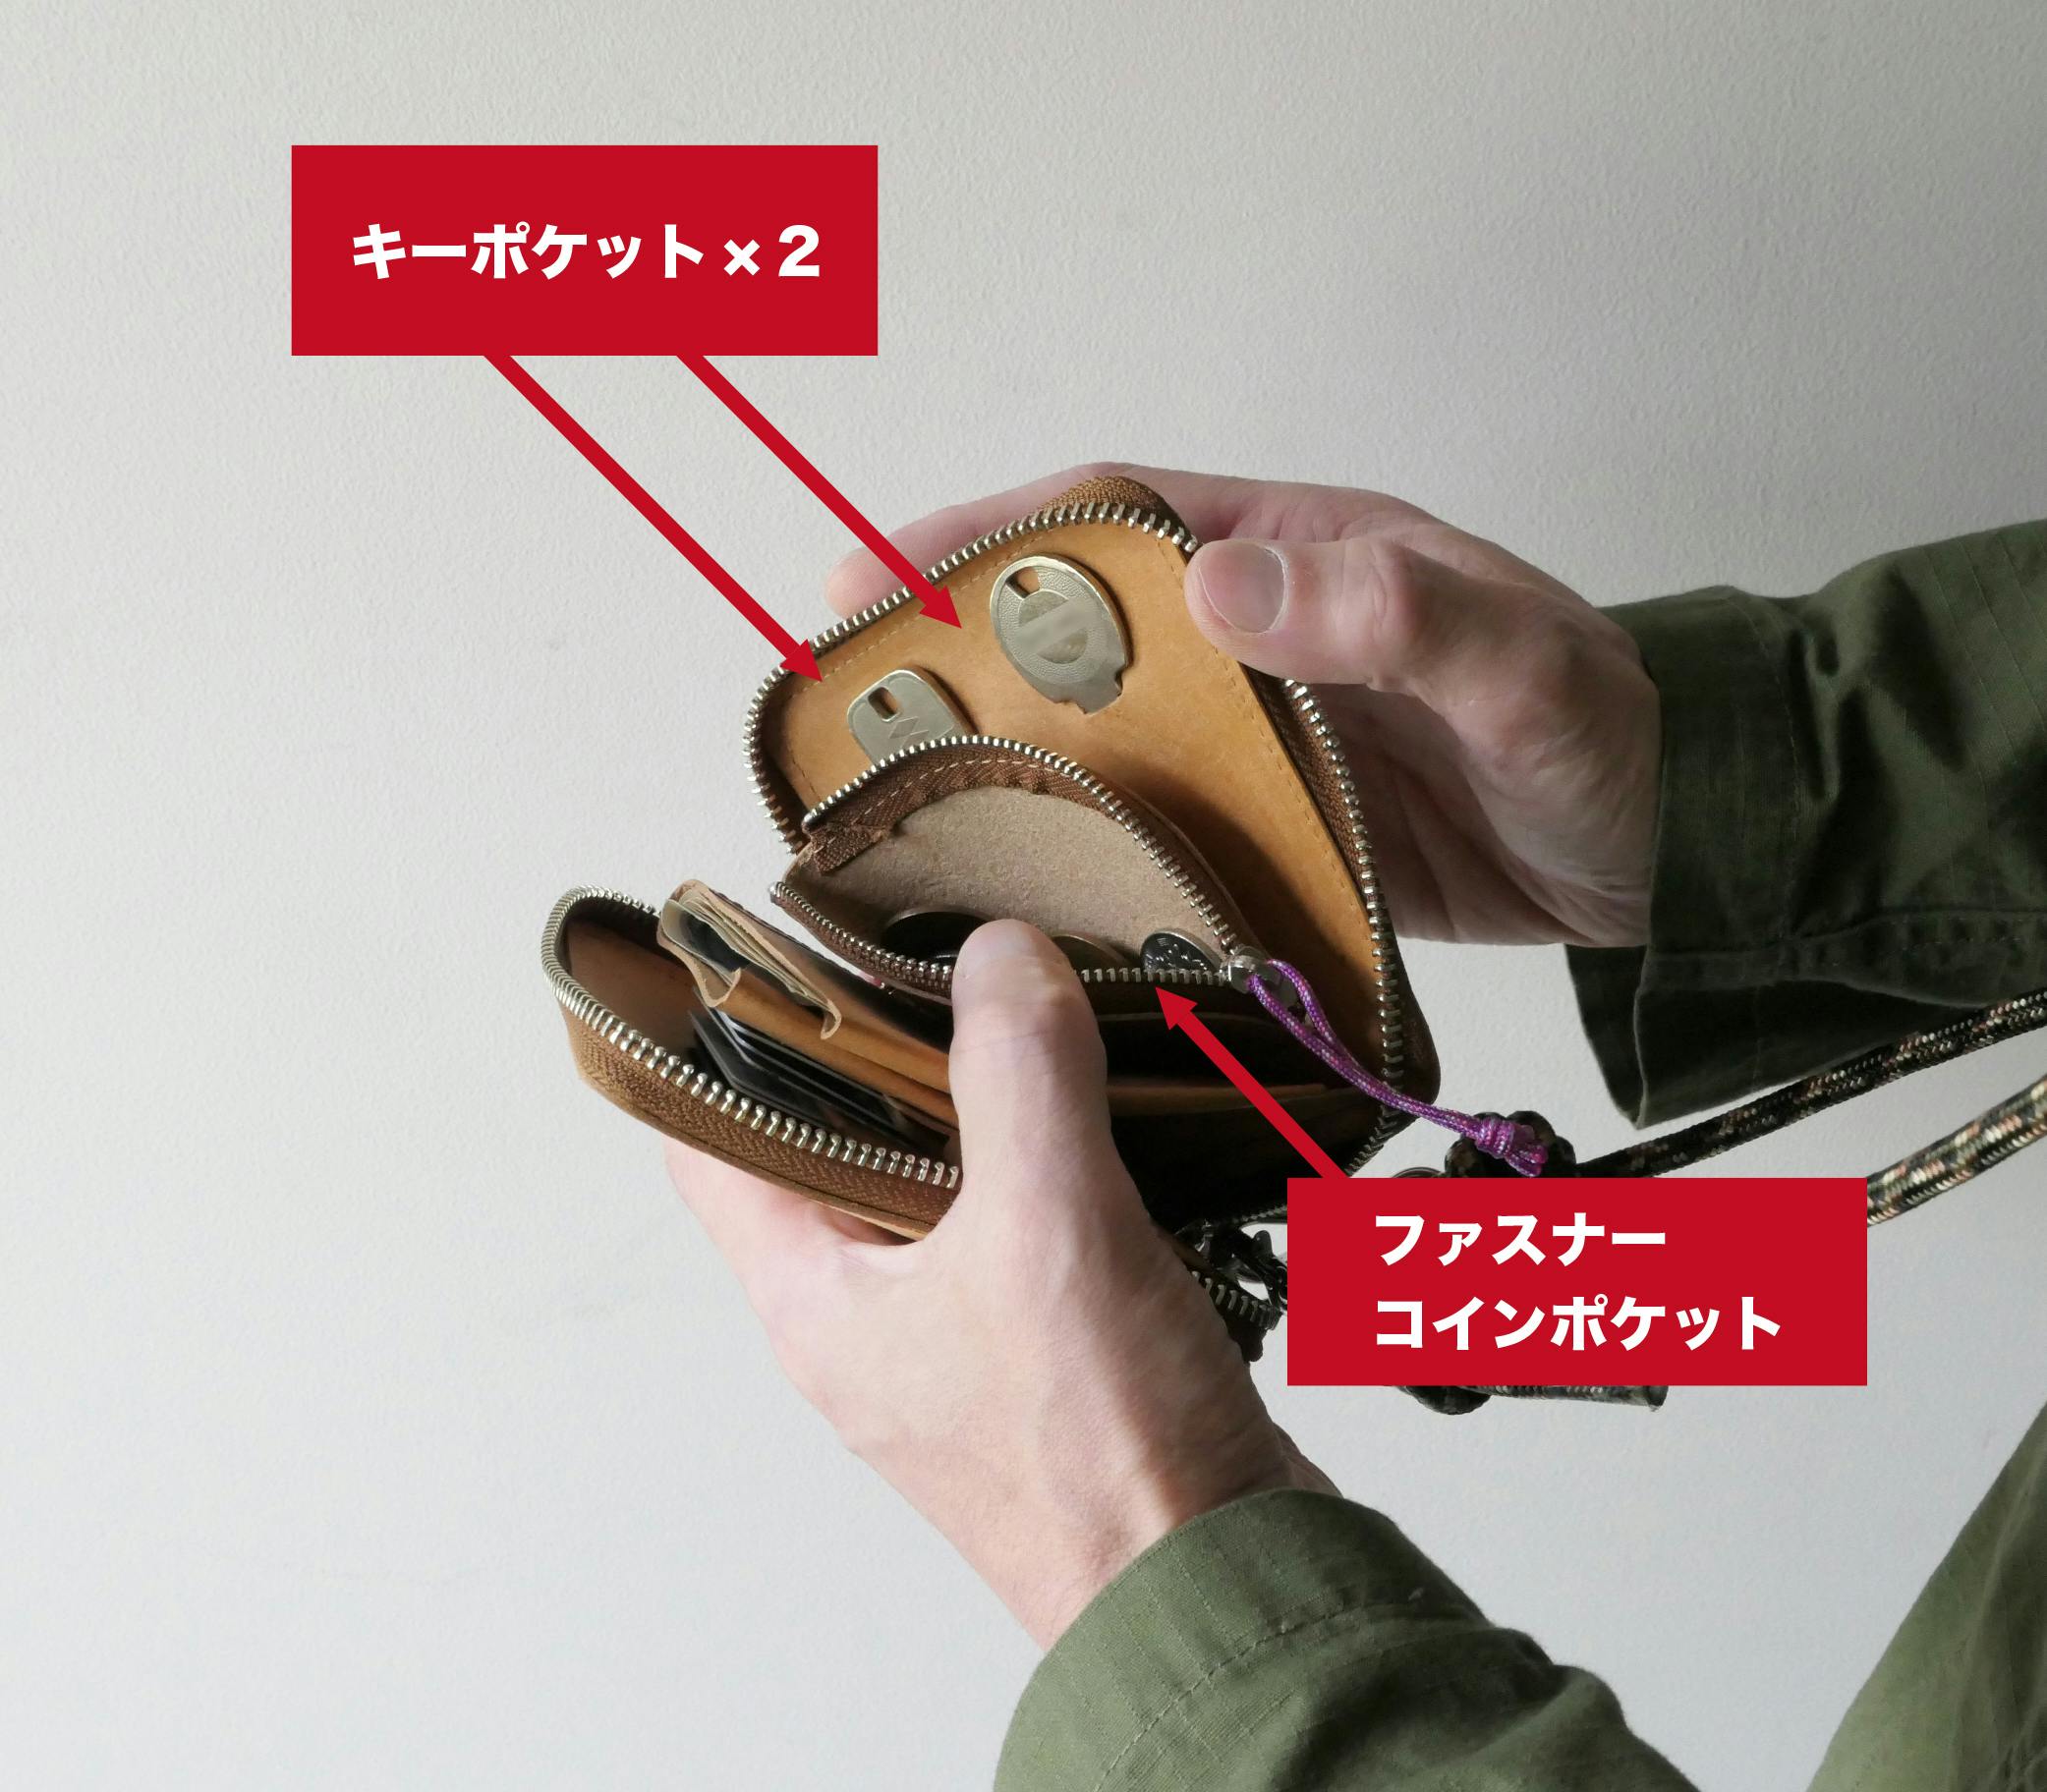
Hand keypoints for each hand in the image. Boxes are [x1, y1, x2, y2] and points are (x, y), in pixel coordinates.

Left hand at [667, 922, 1328, 1646]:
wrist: (1223, 1584)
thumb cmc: (1101, 1455)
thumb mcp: (1047, 1226)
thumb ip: (1018, 1072)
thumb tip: (997, 954)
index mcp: (817, 1297)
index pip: (714, 1138)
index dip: (728, 1035)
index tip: (777, 940)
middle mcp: (872, 1315)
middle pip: (844, 1140)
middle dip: (894, 1042)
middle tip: (946, 945)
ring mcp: (963, 1331)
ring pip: (954, 1174)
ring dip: (997, 1095)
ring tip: (1041, 996)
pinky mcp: (1052, 1343)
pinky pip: (1041, 1217)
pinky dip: (1070, 1155)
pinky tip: (1119, 1099)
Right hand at [829, 464, 1660, 946]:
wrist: (1678, 852)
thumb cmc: (1607, 734)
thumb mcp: (1519, 666)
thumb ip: (1393, 617)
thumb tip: (1219, 582)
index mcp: (1298, 557)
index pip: (1109, 522)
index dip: (986, 538)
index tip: (875, 577)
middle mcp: (1260, 640)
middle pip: (1077, 628)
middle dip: (957, 651)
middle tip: (845, 709)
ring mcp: (1263, 739)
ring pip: (1103, 733)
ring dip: (1008, 757)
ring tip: (898, 808)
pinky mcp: (1277, 828)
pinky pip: (1158, 826)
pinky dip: (1088, 847)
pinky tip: (1029, 893)